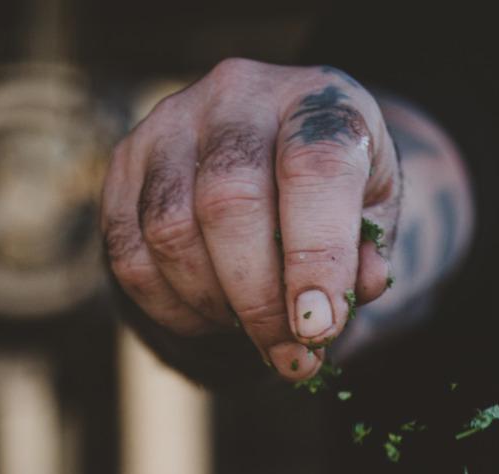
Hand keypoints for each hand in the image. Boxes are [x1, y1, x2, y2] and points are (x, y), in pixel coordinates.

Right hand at [101, 63, 398, 380]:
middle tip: (288, 355)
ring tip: (252, 334)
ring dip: (212, 304)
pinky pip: (127, 249)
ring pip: (170, 228)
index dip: (316, 257)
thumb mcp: (374, 212)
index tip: (319, 329)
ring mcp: (170, 122)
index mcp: (316, 99)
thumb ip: (365, 258)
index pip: (313, 169)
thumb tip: (329, 312)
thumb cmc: (332, 189)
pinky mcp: (124, 160)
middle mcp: (237, 94)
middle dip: (259, 299)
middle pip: (229, 201)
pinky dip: (168, 305)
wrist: (275, 147)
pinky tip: (209, 318)